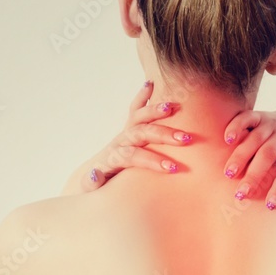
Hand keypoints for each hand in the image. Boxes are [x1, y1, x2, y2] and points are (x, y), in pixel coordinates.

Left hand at [60, 80, 191, 193]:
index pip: (132, 155)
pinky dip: (142, 95)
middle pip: (139, 133)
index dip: (151, 160)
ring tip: (173, 107)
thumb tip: (95, 172)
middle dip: (162, 135)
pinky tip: (151, 83)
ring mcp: (124, 134)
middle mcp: (118, 142)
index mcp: (112, 158)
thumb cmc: (96, 188)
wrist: (94, 177)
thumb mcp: (90, 190)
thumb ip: (92, 183)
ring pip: (139, 118)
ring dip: (156, 112)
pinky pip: (135, 108)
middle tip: (184, 139)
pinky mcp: (128, 129)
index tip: (172, 168)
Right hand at [222, 102, 275, 209]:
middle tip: (241, 195)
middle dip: (254, 175)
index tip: (271, 206)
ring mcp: (272, 124)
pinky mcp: (261, 115)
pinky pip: (247, 118)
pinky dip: (236, 126)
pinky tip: (226, 140)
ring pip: (254, 139)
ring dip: (240, 156)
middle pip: (269, 155)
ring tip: (228, 174)